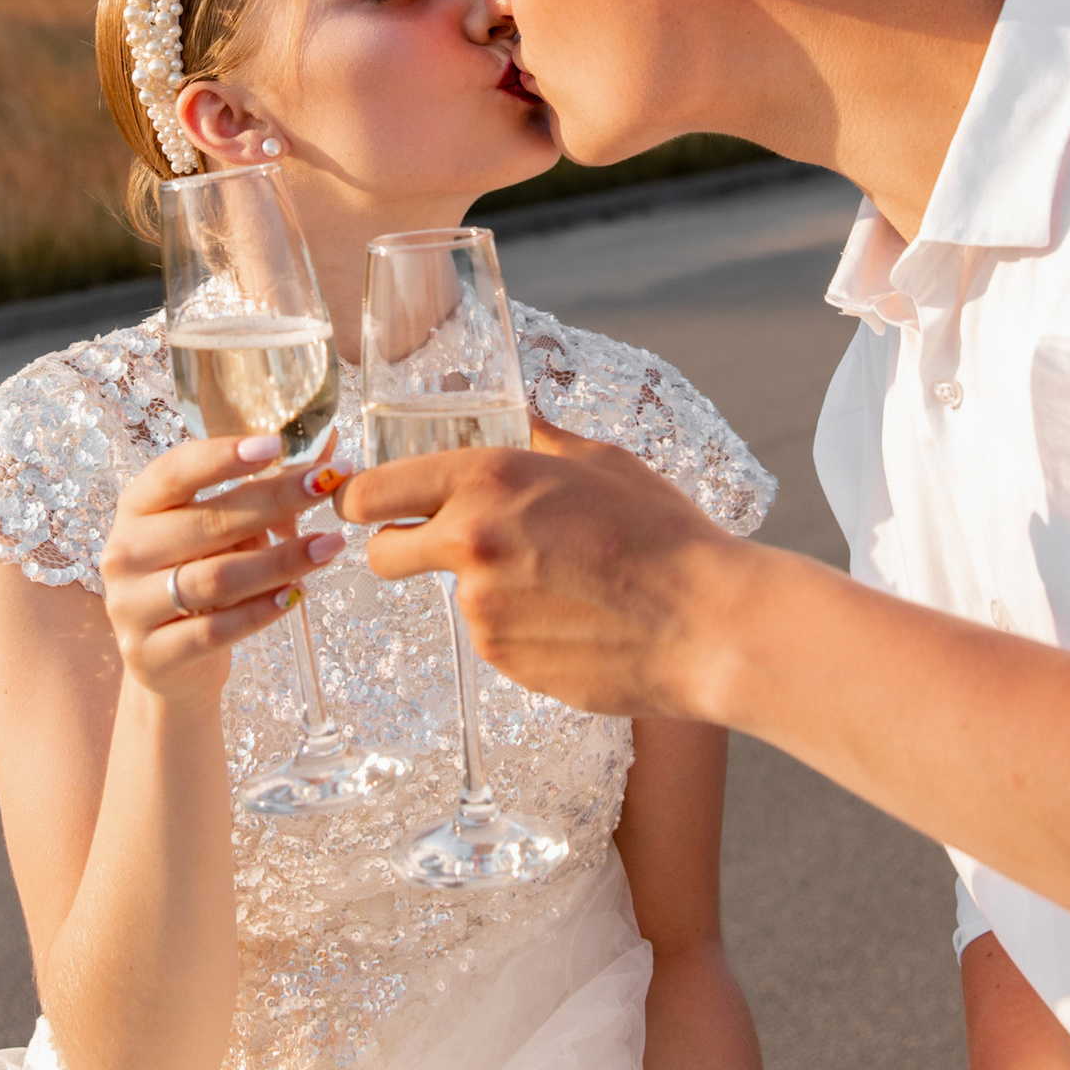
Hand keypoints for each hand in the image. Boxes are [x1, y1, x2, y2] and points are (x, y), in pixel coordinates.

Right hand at [100, 434, 346, 699]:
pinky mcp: (151, 654)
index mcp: (137, 507)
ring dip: (281, 560)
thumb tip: (326, 451)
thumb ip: (260, 494)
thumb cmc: (197, 576)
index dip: (223, 456)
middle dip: (275, 500)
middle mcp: (125, 552)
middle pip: (208, 522)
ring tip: (329, 545)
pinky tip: (296, 594)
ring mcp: (131, 605)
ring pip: (218, 577)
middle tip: (327, 485)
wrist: (166, 661)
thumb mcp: (217, 531)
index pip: (175, 471)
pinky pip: (216, 630)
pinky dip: (261, 610)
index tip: (275, 445)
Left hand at [334, 422, 737, 717]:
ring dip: (487, 589)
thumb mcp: (601, 461)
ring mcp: (481, 610)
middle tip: (445, 545)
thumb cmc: (664, 533)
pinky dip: (520, 628)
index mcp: (488, 479)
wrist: (708, 624)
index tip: (366, 507)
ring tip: (564, 583)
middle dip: (399, 548)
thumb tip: (516, 409)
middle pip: (382, 554)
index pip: (372, 494)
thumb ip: (539, 438)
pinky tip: (576, 618)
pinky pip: (494, 638)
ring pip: (453, 597)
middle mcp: (469, 543)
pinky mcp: (503, 660)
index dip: (360, 502)